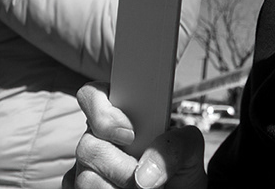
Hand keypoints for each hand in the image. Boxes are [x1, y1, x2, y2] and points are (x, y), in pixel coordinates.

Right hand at [64, 86, 206, 188]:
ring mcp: (86, 168)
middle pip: (87, 145)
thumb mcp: (189, 150)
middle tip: (146, 180)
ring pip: (85, 178)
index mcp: (119, 115)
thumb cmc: (178, 169)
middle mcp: (96, 138)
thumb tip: (145, 172)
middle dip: (121, 168)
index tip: (130, 135)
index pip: (92, 95)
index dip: (103, 113)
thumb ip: (177, 144)